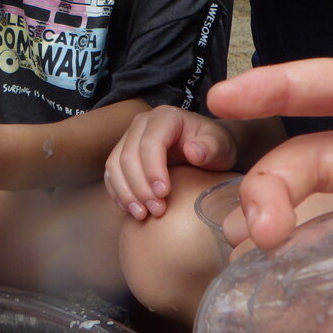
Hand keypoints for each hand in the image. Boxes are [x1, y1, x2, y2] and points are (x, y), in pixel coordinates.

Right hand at [103, 105, 237, 218]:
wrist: (205, 149)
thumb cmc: (214, 146)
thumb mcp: (221, 145)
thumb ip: (211, 147)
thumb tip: (192, 151)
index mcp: (165, 117)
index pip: (150, 142)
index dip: (153, 169)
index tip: (164, 193)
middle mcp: (141, 124)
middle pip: (128, 155)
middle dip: (139, 186)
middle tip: (156, 210)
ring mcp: (128, 139)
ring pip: (114, 166)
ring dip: (126, 193)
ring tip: (142, 214)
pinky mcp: (121, 155)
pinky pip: (111, 175)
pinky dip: (118, 193)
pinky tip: (131, 210)